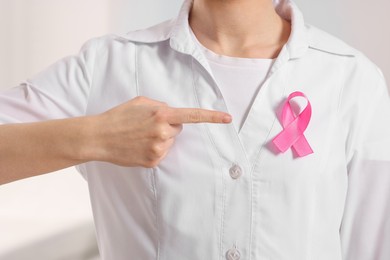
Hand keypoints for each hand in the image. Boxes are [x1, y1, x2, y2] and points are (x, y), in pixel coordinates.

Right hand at [88, 96, 231, 166]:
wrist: (99, 137)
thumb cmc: (118, 116)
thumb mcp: (140, 102)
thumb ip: (161, 106)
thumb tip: (173, 114)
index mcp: (161, 115)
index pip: (192, 116)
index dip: (212, 117)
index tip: (227, 118)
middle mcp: (162, 132)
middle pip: (178, 129)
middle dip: (168, 126)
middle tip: (147, 125)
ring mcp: (158, 149)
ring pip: (170, 142)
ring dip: (160, 138)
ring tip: (140, 136)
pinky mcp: (153, 161)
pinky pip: (162, 153)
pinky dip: (154, 149)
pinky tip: (139, 146)